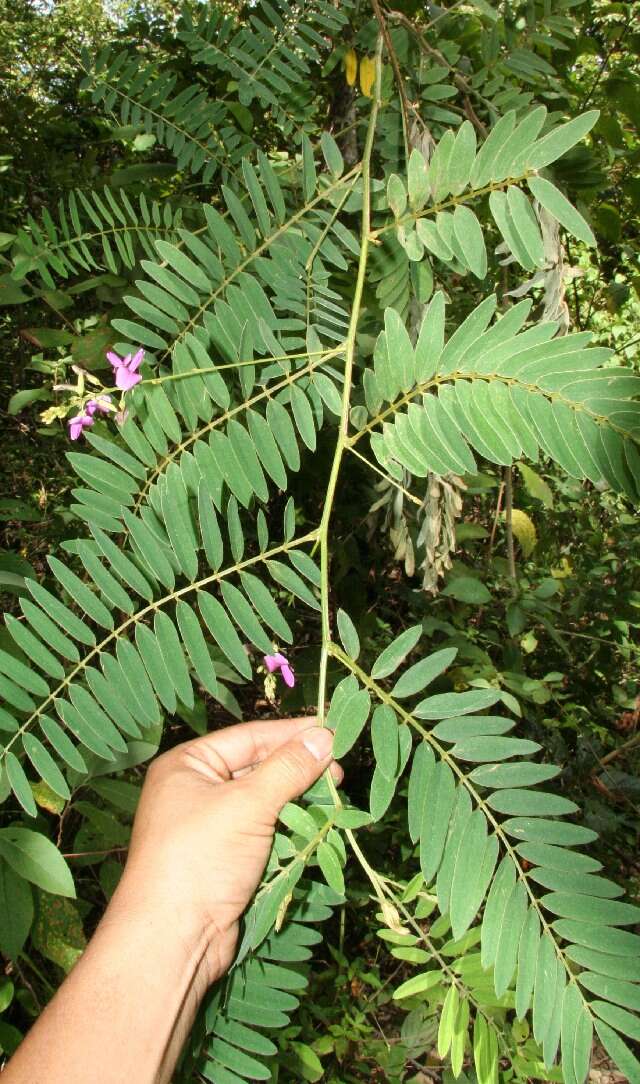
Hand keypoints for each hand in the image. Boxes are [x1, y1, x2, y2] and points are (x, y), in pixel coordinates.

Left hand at [109, 718, 341, 985]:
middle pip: (258, 767)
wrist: (173, 939)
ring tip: (334, 796)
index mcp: (187, 765)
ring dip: (298, 800)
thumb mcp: (248, 804)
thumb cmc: (199, 859)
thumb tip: (324, 735)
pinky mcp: (225, 858)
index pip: (248, 737)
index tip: (333, 729)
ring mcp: (210, 826)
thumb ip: (288, 768)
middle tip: (340, 769)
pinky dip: (289, 828)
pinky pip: (264, 831)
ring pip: (265, 801)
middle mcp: (195, 790)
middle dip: (298, 769)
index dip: (291, 733)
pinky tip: (316, 826)